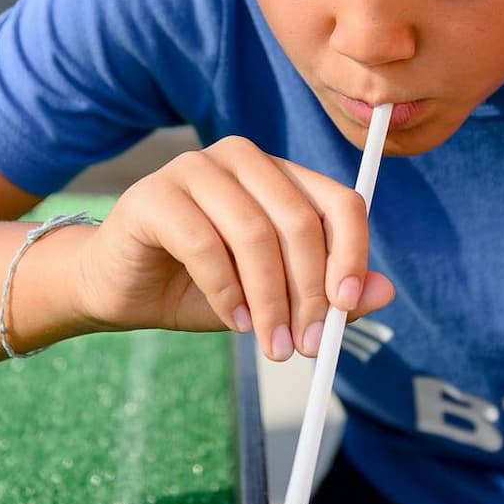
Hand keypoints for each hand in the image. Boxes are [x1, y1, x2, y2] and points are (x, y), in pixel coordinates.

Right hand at [72, 136, 395, 361]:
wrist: (119, 290)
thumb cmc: (199, 287)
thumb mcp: (272, 298)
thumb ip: (326, 293)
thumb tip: (384, 291)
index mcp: (279, 174)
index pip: (338, 201)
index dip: (352, 253)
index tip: (348, 305)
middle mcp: (242, 158)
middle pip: (298, 220)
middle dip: (309, 291)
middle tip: (309, 344)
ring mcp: (194, 168)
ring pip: (254, 233)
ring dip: (269, 300)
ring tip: (271, 343)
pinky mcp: (153, 193)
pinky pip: (204, 243)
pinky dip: (226, 291)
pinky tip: (232, 320)